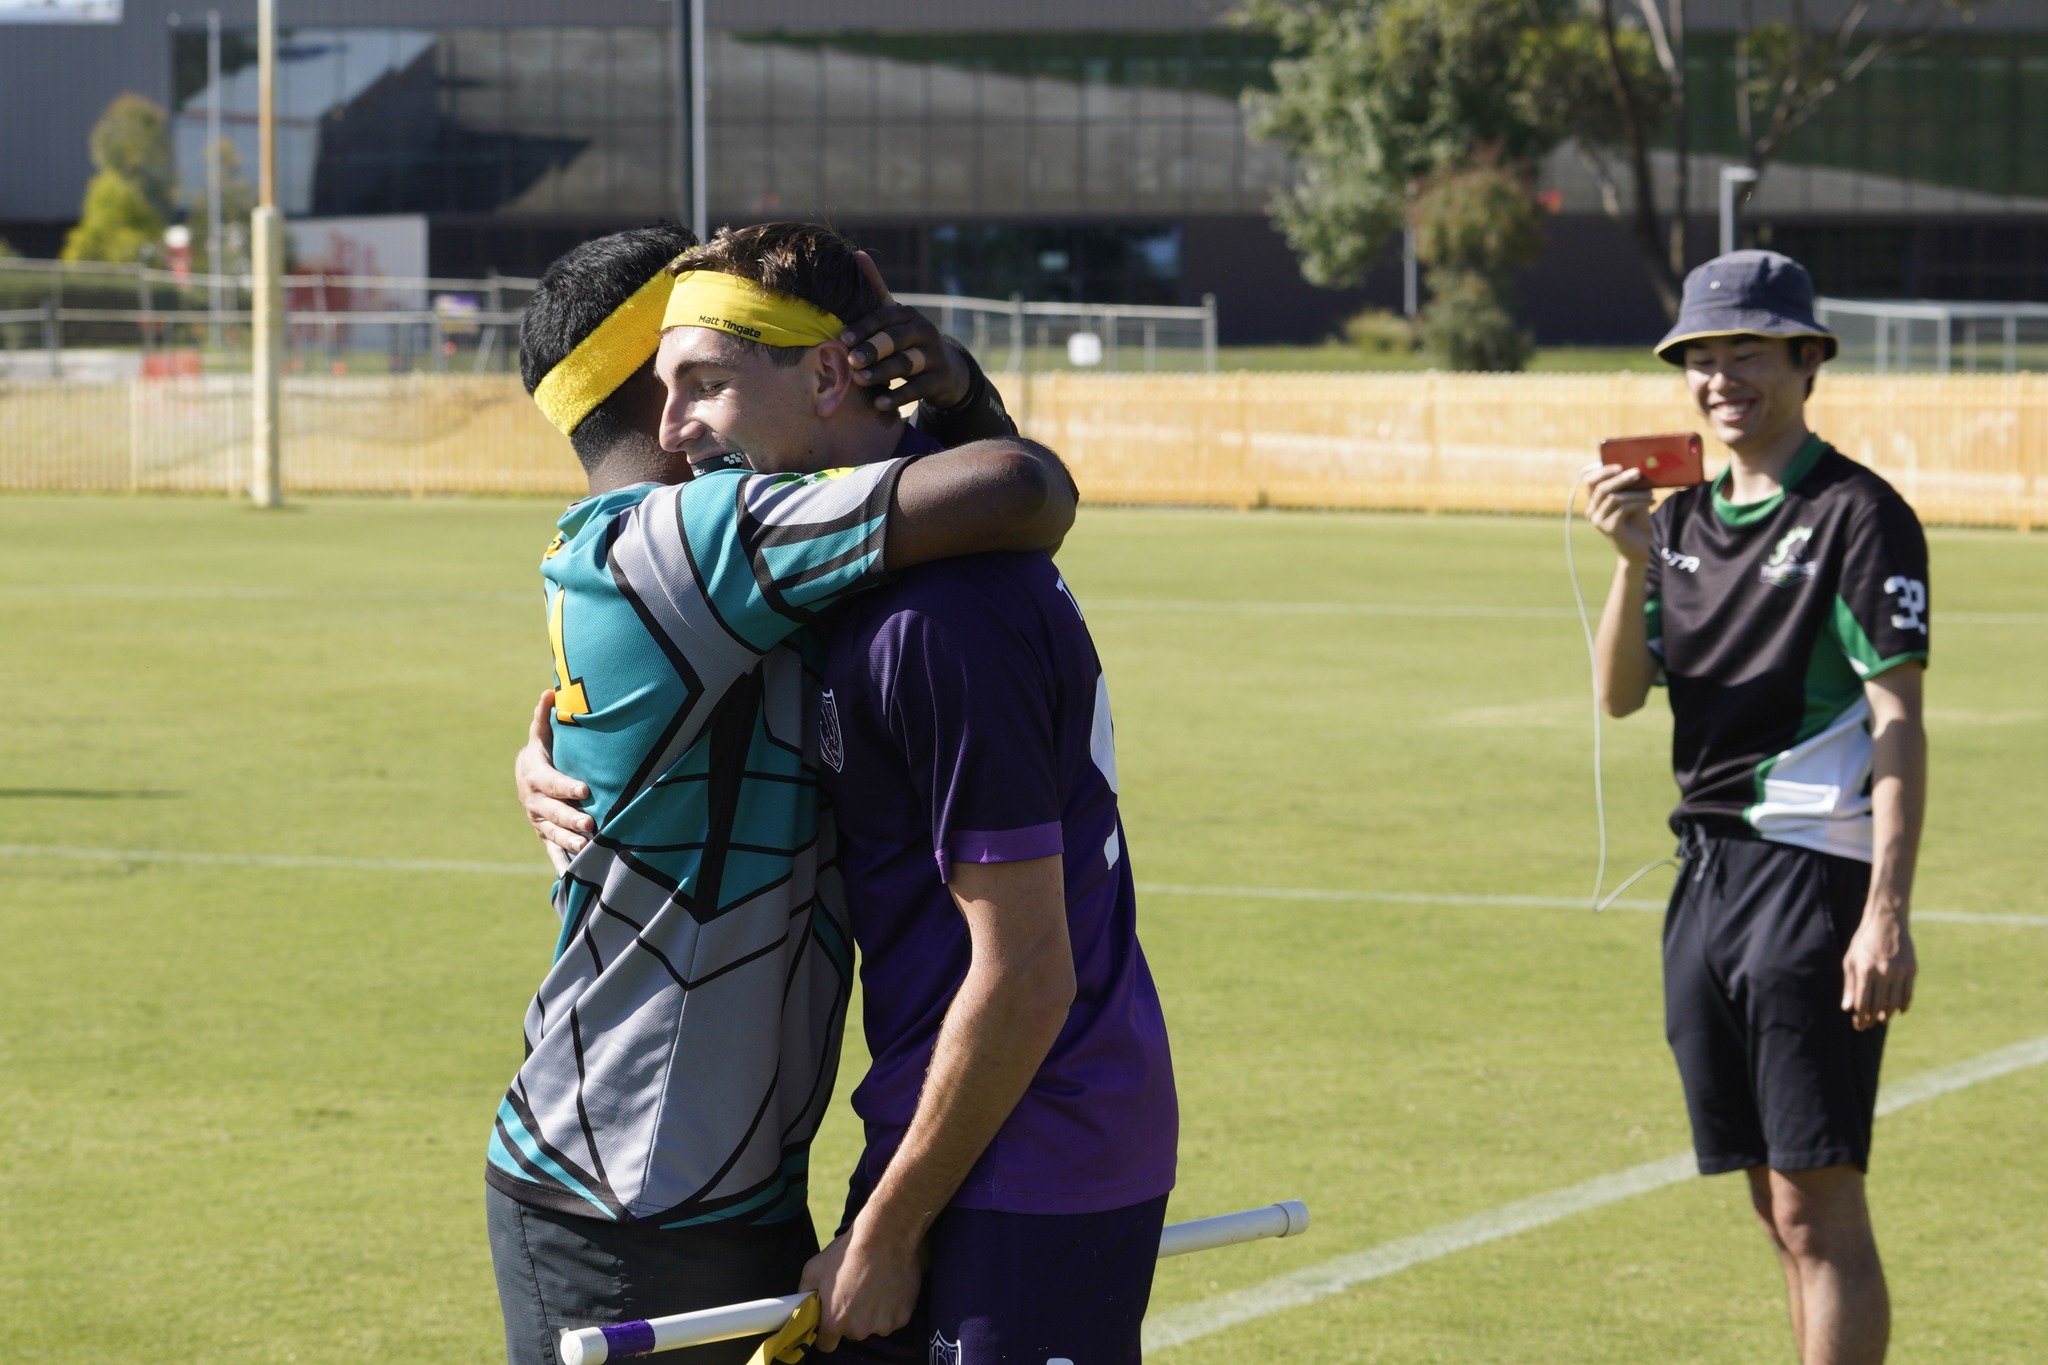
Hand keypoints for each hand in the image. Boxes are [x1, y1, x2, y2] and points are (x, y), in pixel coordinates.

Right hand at [516, 690, 593, 859]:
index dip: (567, 787)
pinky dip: (560, 864)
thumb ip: (544, 717)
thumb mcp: (541, 736)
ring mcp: (538, 821)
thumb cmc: (542, 753)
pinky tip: (571, 878)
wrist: (525, 778)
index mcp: (535, 777)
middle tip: (590, 826)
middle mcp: (534, 802)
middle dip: (571, 820)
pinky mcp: (544, 835)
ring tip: (588, 848)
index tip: (586, 790)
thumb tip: (550, 690)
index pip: (552, 783)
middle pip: (552, 813)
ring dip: (568, 842)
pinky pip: (551, 851)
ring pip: (552, 834)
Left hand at [797, 1226, 921, 1352]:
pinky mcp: (902, 1317)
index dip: (826, 1331)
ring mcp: (883, 1325)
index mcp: (835, 1321)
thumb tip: (803, 1305)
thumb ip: (804, 1293)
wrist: (885, 1237)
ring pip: (873, 1326)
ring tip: (873, 1285)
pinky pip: (892, 1318)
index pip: (826, 1344)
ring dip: (872, 1313)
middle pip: (851, 1333)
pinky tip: (887, 1285)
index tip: (831, 1316)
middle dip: (851, 1318)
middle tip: (854, 1291)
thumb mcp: (813, 1269)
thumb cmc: (848, 1252)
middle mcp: (859, 1330)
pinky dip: (890, 1307)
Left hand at [840, 251, 970, 412]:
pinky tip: (879, 404)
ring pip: (907, 363)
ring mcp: (934, 356)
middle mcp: (924, 331)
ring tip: (861, 381)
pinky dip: (898, 396)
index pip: (884, 317)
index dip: (863, 328)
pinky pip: (918, 389)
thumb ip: (876, 290)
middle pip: (896, 339)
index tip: (841, 340)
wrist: (946, 371)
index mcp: (908, 314)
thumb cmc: (908, 342)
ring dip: (882, 372)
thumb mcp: (894, 317)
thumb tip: (857, 253)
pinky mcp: (939, 380)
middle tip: (850, 361)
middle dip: (873, 349)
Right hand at [1583, 464, 1654, 566]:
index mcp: (1594, 501)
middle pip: (1601, 488)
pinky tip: (1652, 502)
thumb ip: (1629, 487)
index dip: (1603, 472)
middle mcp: (1591, 511)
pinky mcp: (1608, 528)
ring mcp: (1598, 521)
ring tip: (1651, 494)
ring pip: (1614, 498)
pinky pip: (1623, 509)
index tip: (1620, 466)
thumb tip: (1639, 467)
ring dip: (1636, 493)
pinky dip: (1639, 503)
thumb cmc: (1636, 521)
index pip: (1590, 481)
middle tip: (1638, 473)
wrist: (1639, 548)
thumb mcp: (1633, 499)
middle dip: (1621, 479)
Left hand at [1841, 908, 1915, 1030]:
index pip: (1863, 1002)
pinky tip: (1897, 1011)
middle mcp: (1883, 972)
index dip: (1860, 1017)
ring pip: (1895, 1003)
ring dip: (1887, 1014)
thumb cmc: (1864, 942)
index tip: (1858, 1026)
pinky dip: (1903, 1006)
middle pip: (1878, 1005)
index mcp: (1865, 970)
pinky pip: (1908, 994)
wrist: (1887, 921)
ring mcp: (1900, 971)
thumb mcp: (1850, 960)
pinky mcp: (1911, 969)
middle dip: (1871, 1019)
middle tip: (1867, 1026)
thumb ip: (1850, 985)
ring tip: (1880, 1019)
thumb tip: (1847, 1009)